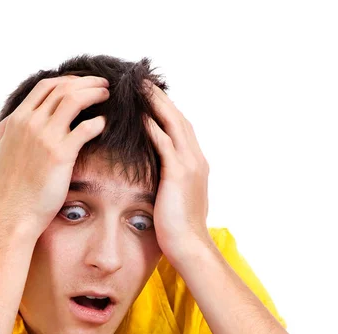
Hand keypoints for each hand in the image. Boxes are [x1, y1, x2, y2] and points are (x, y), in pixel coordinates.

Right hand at [0, 75, 109, 238]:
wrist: (12, 214)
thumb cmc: (4, 191)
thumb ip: (2, 134)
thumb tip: (9, 125)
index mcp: (16, 121)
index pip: (44, 87)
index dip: (66, 81)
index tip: (81, 84)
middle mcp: (30, 123)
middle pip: (63, 88)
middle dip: (86, 82)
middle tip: (102, 84)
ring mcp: (45, 137)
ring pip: (74, 100)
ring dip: (94, 94)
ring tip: (107, 95)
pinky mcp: (61, 154)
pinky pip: (85, 128)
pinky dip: (97, 122)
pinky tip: (103, 124)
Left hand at [144, 83, 211, 265]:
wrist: (190, 247)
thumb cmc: (180, 230)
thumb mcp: (176, 201)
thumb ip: (171, 183)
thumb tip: (159, 179)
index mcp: (196, 166)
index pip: (181, 130)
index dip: (167, 112)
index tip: (152, 98)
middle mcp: (196, 160)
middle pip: (179, 120)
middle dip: (162, 100)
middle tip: (144, 82)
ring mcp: (190, 166)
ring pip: (174, 125)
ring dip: (157, 105)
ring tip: (141, 89)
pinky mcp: (178, 175)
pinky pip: (164, 144)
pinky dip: (154, 128)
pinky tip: (141, 117)